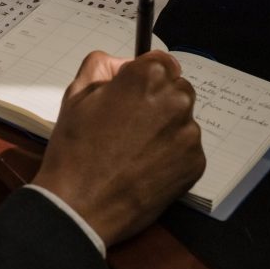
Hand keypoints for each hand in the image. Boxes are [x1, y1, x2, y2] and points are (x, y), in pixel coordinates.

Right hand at [31, 51, 204, 246]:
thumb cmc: (74, 151)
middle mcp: (175, 100)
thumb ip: (101, 66)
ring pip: (182, 120)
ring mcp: (188, 133)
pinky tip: (144, 167)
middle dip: (157, 101)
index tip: (133, 92)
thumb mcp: (75, 95)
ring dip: (165, 128)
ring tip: (133, 150)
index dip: (144, 77)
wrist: (80, 207)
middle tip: (128, 124)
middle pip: (175, 89)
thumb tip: (122, 64)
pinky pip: (186, 149)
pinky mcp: (195, 163)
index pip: (161, 61)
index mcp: (147, 77)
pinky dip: (171, 155)